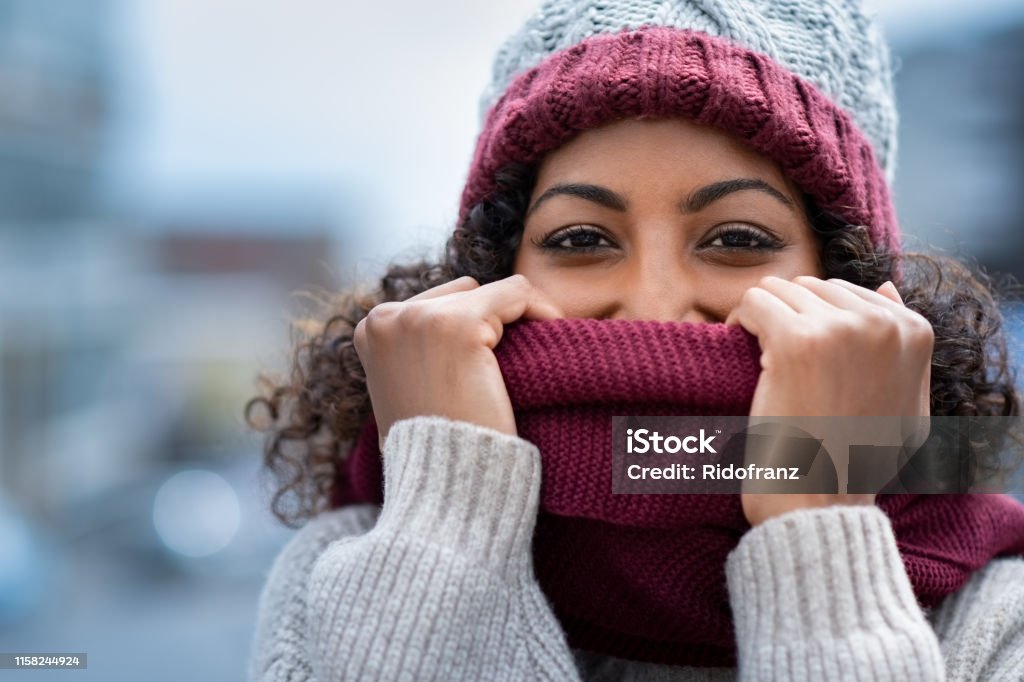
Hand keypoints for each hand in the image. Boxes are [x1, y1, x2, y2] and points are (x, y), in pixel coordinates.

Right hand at [353, 274, 562, 447]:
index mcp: (371, 329)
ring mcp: (419, 318)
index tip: (503, 360)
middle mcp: (386, 316)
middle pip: (464, 293)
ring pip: (493, 292)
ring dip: (518, 321)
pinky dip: (540, 310)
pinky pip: (516, 293)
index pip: (439, 303)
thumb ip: (420, 353)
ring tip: (534, 358)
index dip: (478, 329)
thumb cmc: (436, 450)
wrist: (443, 489)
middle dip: (493, 324)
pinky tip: (553, 335)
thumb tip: (456, 335)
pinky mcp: (457, 326)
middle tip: (521, 365)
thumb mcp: (411, 390)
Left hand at [725, 277, 933, 525]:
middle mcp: (881, 324)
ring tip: (755, 353)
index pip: (844, 293)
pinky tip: (737, 348)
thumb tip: (885, 287)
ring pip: (778, 290)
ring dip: (761, 318)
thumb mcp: (906, 404)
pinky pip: (753, 302)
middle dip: (786, 315)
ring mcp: (839, 330)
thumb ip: (902, 348)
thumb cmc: (856, 462)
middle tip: (770, 355)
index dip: (813, 320)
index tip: (798, 353)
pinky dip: (738, 321)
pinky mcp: (795, 341)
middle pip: (810, 287)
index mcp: (914, 332)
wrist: (821, 503)